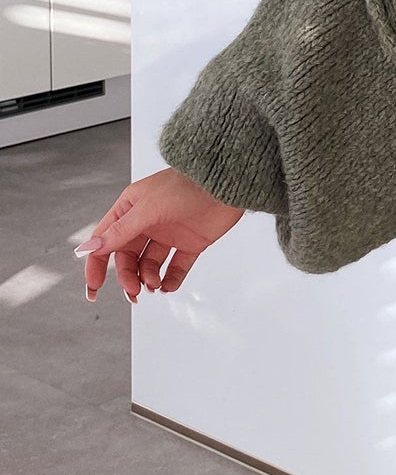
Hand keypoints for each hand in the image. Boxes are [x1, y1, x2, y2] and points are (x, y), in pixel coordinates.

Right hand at [75, 167, 244, 303]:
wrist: (225, 184)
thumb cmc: (186, 185)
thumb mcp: (147, 209)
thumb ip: (120, 231)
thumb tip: (90, 248)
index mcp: (130, 210)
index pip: (105, 241)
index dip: (96, 265)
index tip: (94, 289)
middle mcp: (147, 223)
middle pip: (128, 257)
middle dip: (128, 276)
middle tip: (134, 291)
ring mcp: (169, 234)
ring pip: (150, 264)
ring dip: (148, 278)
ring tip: (154, 284)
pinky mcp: (191, 243)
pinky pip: (176, 266)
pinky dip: (172, 279)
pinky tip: (169, 285)